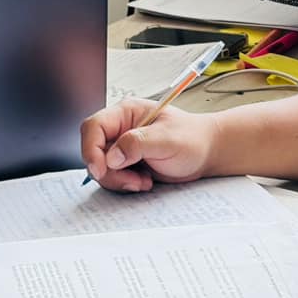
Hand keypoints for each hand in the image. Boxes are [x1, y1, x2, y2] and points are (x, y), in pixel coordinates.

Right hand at [80, 100, 216, 192]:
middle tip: (132, 179)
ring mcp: (122, 148)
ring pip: (101, 168)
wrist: (206, 154)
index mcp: (126, 113)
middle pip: (94, 151)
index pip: (94, 127)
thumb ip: (138, 144)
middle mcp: (120, 129)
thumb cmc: (193, 138)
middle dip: (108, 171)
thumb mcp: (168, 139)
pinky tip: (145, 181)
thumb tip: (112, 156)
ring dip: (119, 180)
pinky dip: (125, 184)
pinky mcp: (127, 164)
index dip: (91, 149)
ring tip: (143, 180)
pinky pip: (112, 178)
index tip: (100, 169)